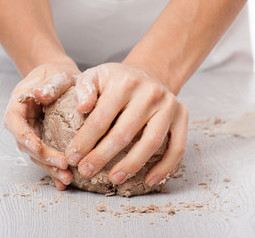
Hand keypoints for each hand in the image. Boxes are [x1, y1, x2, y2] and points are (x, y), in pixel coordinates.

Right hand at [4, 63, 80, 189]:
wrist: (59, 80)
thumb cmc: (56, 75)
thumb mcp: (54, 74)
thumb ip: (49, 85)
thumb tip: (39, 95)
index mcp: (18, 105)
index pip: (14, 122)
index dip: (24, 136)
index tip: (37, 147)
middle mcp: (22, 122)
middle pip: (26, 144)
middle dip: (43, 157)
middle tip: (63, 165)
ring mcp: (32, 133)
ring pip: (36, 155)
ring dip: (50, 168)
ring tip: (67, 179)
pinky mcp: (43, 140)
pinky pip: (45, 157)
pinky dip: (54, 169)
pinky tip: (63, 182)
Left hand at [66, 63, 187, 186]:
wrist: (147, 75)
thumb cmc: (116, 81)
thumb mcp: (95, 75)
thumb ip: (84, 89)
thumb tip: (82, 108)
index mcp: (125, 83)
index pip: (101, 118)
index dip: (85, 141)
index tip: (72, 158)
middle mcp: (150, 93)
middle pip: (124, 133)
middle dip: (102, 156)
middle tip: (87, 171)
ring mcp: (169, 105)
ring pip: (152, 143)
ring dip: (132, 165)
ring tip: (114, 179)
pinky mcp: (182, 116)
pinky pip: (177, 147)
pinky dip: (165, 167)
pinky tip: (150, 180)